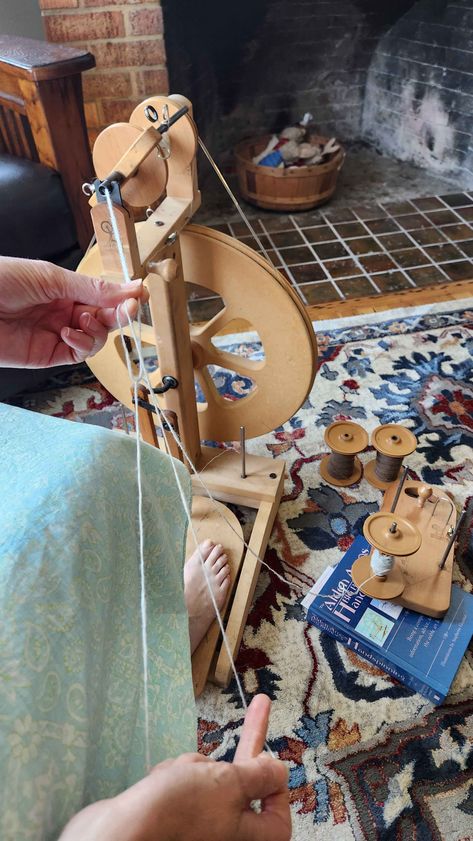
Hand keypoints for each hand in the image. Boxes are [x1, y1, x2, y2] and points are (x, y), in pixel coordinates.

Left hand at [0, 255, 147, 367]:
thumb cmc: (0, 280)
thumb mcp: (51, 277)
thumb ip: (92, 288)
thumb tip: (130, 287)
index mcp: (63, 288)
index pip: (103, 296)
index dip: (123, 297)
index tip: (140, 295)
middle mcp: (62, 311)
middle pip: (105, 319)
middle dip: (118, 315)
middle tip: (127, 311)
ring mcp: (56, 334)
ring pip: (96, 339)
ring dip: (98, 331)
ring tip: (84, 320)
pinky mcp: (47, 355)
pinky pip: (78, 355)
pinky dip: (82, 345)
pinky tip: (70, 333)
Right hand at [59, 695, 290, 840]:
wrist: (122, 830)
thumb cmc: (181, 807)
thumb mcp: (231, 783)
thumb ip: (260, 775)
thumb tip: (279, 770)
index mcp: (249, 838)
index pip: (278, 816)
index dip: (277, 784)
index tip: (272, 756)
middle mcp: (224, 837)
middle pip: (242, 789)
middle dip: (231, 758)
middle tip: (260, 704)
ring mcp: (197, 830)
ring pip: (209, 782)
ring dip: (196, 767)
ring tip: (178, 774)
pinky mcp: (172, 821)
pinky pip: (185, 789)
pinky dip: (176, 777)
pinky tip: (160, 780)